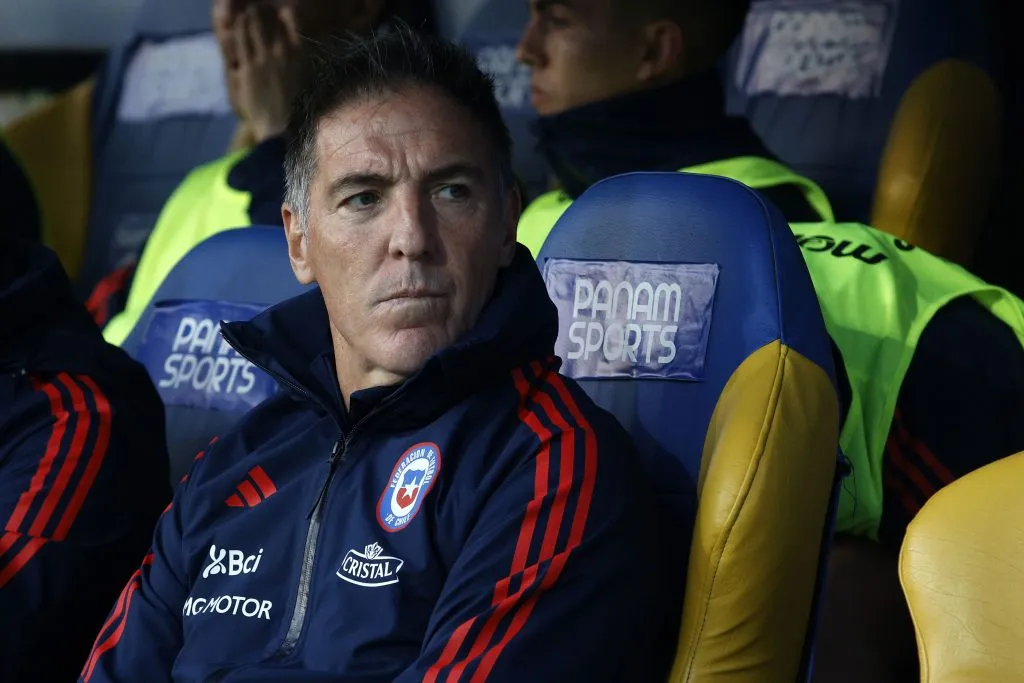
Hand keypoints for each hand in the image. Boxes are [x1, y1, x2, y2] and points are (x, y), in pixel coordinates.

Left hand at [230, 4, 305, 141]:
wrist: (283, 128)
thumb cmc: (301, 109)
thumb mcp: (310, 81)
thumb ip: (305, 60)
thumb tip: (304, 50)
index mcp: (301, 55)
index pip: (291, 22)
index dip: (284, 14)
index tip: (280, 13)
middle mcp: (282, 52)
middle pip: (269, 21)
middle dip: (262, 13)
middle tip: (257, 10)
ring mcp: (263, 59)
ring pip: (252, 28)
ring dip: (248, 18)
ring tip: (245, 14)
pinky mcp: (248, 68)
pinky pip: (241, 42)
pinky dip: (238, 30)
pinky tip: (236, 25)